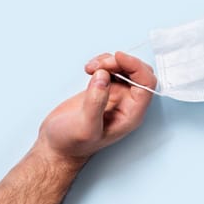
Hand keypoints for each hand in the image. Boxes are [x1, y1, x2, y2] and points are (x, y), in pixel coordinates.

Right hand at [35, 51, 156, 163]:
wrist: (56, 146)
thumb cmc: (72, 143)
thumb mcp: (84, 127)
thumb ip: (95, 103)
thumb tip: (103, 76)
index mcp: (133, 113)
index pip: (147, 84)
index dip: (136, 67)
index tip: (117, 57)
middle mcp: (129, 102)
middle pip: (138, 72)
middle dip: (121, 62)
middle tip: (100, 65)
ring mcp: (117, 94)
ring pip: (125, 67)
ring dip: (109, 61)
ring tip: (90, 68)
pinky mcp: (105, 88)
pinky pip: (111, 68)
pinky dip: (101, 63)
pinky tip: (88, 69)